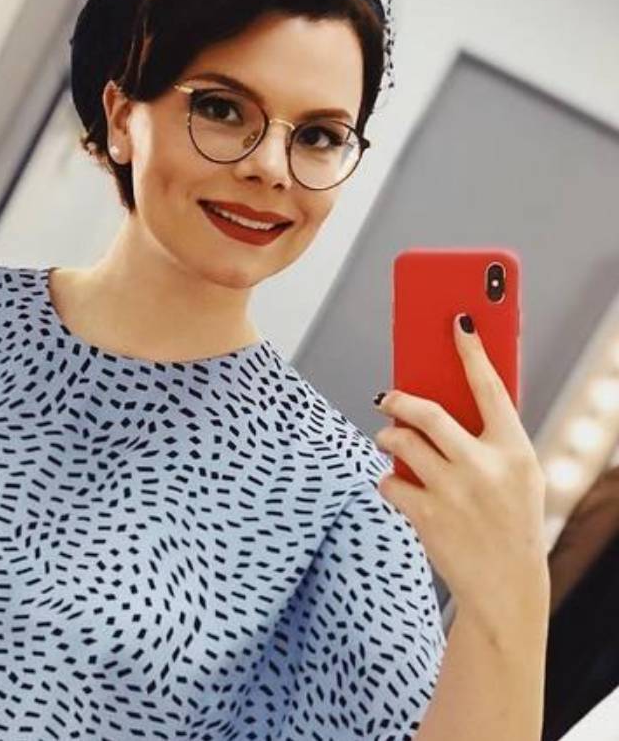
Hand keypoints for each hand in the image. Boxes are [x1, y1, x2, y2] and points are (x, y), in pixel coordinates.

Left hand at [373, 313, 549, 643]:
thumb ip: (489, 439)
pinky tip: (400, 485)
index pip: (491, 388)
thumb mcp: (518, 476)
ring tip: (392, 440)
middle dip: (400, 399)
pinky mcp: (428, 514)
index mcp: (515, 450)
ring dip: (389, 437)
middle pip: (428, 411)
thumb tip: (440, 394)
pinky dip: (389, 479)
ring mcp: (455, 491)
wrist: (506, 586)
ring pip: (400, 442)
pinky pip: (390, 479)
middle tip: (387, 396)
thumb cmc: (509, 520)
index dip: (473, 352)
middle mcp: (486, 466)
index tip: (458, 320)